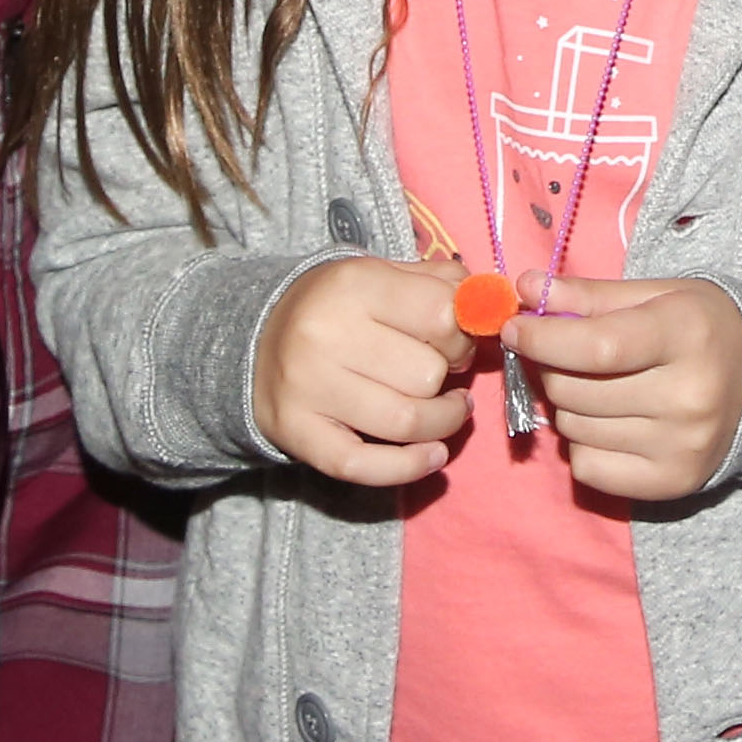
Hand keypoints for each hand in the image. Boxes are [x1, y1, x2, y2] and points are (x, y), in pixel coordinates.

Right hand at [252, 256, 471, 484]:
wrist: (253, 343)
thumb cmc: (335, 306)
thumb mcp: (379, 274)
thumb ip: (436, 282)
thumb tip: (488, 301)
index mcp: (353, 285)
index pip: (441, 316)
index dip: (464, 332)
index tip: (457, 338)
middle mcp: (326, 336)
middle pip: (426, 374)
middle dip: (448, 376)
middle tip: (443, 371)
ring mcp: (310, 390)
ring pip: (406, 422)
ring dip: (443, 422)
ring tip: (449, 410)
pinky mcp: (299, 436)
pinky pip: (366, 466)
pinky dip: (410, 467)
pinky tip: (434, 455)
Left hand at [510, 273, 741, 499]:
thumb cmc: (700, 327)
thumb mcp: (654, 295)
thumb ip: (588, 295)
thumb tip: (526, 287)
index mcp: (686, 335)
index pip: (597, 346)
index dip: (544, 339)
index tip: (514, 327)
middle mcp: (688, 397)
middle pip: (576, 390)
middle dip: (552, 367)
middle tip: (562, 352)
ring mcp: (681, 447)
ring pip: (575, 430)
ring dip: (566, 405)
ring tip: (594, 386)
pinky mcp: (672, 484)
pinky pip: (588, 468)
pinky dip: (582, 444)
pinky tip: (608, 421)